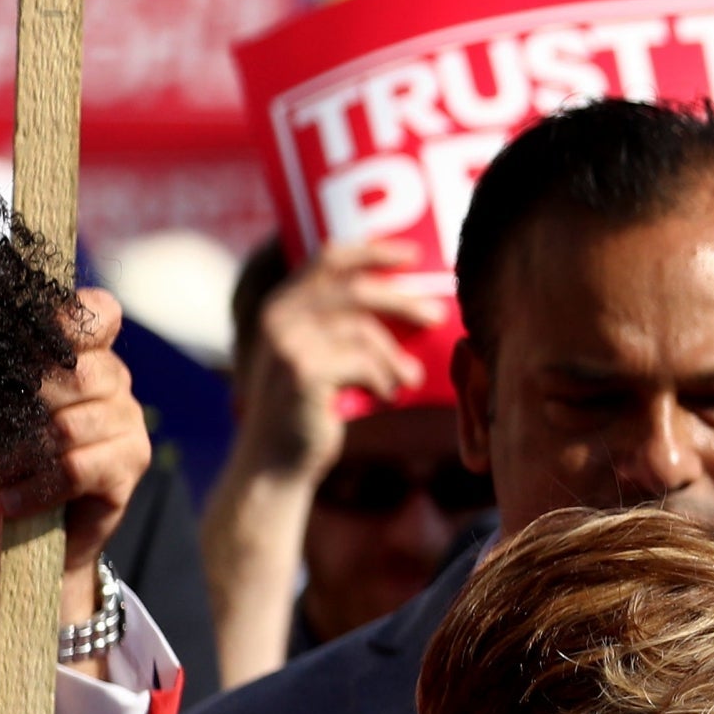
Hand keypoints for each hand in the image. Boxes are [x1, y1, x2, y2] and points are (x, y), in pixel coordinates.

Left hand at [0, 286, 151, 625]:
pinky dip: (35, 488)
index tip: (29, 335)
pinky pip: (76, 468)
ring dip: (20, 453)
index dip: (71, 317)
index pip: (99, 314)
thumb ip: (3, 377)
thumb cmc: (3, 463)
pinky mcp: (129, 470)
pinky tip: (11, 501)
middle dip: (25, 402)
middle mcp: (116, 384)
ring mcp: (128, 426)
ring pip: (70, 425)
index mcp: (88, 356)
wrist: (24, 537)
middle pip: (77, 371)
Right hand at [232, 241, 444, 483]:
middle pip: (355, 290)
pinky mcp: (303, 371)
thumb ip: (341, 327)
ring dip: (394, 358)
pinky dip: (383, 380)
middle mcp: (278, 317)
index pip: (328, 259)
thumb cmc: (306, 410)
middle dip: (403, 301)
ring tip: (409, 380)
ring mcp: (287, 342)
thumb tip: (407, 305)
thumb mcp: (318, 358)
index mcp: (280, 305)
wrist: (276, 462)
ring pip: (364, 330)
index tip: (411, 254)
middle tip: (436, 315)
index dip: (371, 250)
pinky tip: (385, 398)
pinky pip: (363, 362)